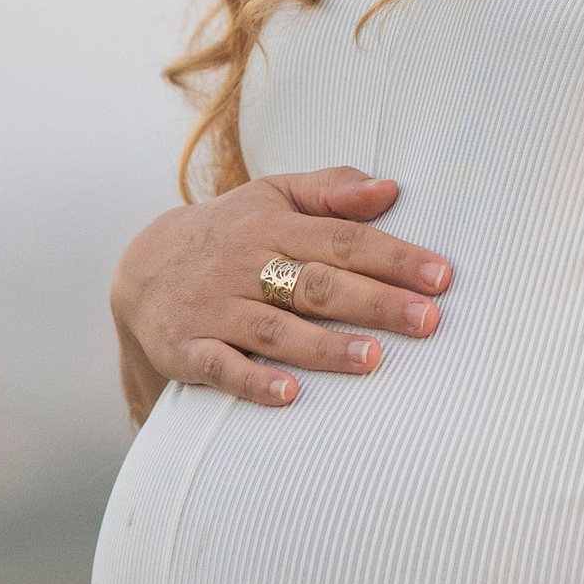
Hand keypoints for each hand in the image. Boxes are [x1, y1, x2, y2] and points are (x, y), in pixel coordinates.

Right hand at [111, 169, 452, 421]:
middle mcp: (246, 265)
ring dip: (323, 346)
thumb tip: (389, 188)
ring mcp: (216, 309)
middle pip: (317, 284)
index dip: (393, 257)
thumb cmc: (229, 234)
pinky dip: (253, 380)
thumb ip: (330, 190)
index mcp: (273, 226)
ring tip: (372, 359)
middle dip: (374, 302)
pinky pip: (221, 366)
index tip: (441, 276)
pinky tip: (290, 394)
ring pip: (274, 328)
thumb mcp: (271, 196)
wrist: (142, 270)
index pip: (342, 240)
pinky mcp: (188, 348)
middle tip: (427, 320)